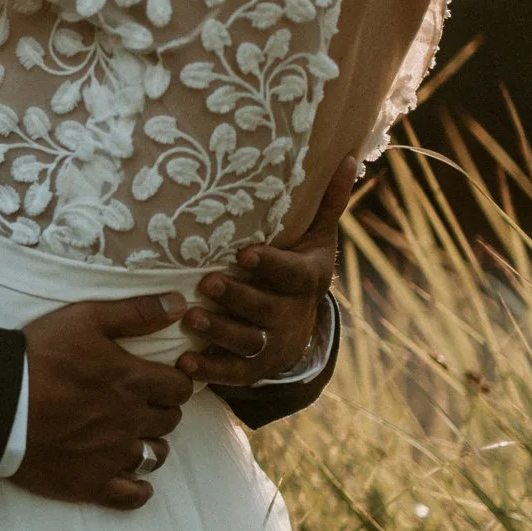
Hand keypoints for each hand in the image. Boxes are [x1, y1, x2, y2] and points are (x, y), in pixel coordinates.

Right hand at [10, 292, 195, 510]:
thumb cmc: (38, 356)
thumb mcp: (85, 319)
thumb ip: (136, 312)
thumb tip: (179, 303)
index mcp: (133, 381)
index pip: (180, 387)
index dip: (173, 382)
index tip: (159, 380)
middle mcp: (131, 421)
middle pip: (169, 421)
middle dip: (160, 410)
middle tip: (139, 403)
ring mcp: (112, 456)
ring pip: (156, 456)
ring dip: (150, 444)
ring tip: (131, 435)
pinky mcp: (90, 483)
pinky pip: (132, 496)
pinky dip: (138, 489)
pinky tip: (131, 478)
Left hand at [176, 160, 354, 385]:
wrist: (299, 329)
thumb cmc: (298, 268)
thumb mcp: (317, 237)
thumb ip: (326, 202)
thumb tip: (346, 156)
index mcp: (307, 280)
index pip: (292, 275)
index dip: (270, 266)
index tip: (245, 253)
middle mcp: (291, 315)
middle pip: (265, 309)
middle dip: (237, 297)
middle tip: (208, 282)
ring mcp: (272, 344)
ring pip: (247, 342)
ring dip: (219, 332)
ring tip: (190, 317)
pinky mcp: (252, 369)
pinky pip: (232, 374)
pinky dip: (210, 370)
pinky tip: (185, 362)